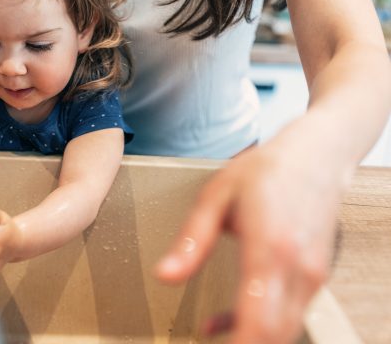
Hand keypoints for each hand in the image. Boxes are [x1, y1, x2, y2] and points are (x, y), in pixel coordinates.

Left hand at [155, 144, 342, 342]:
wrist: (315, 155)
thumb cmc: (267, 170)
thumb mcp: (216, 196)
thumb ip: (191, 240)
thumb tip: (165, 275)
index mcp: (270, 249)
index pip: (258, 320)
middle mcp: (298, 268)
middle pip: (274, 335)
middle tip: (209, 341)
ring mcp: (312, 274)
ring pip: (283, 330)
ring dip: (250, 339)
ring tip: (212, 333)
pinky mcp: (315, 274)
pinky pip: (289, 313)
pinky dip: (261, 326)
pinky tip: (229, 321)